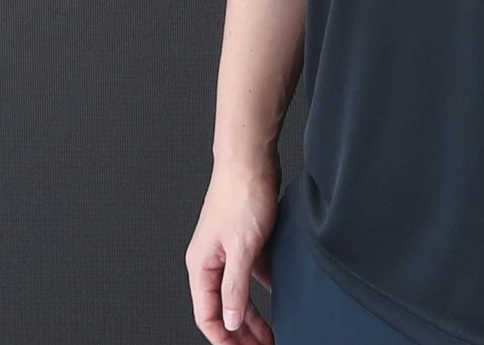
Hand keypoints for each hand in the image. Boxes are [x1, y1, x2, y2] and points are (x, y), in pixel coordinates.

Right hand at [184, 151, 280, 342]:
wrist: (252, 156)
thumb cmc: (241, 193)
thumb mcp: (241, 248)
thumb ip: (235, 287)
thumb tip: (229, 321)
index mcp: (201, 265)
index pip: (208, 315)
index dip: (224, 338)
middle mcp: (212, 260)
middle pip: (224, 308)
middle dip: (241, 332)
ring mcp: (229, 249)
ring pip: (240, 292)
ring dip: (254, 314)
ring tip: (272, 332)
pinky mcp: (246, 238)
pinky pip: (253, 272)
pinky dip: (265, 287)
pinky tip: (281, 297)